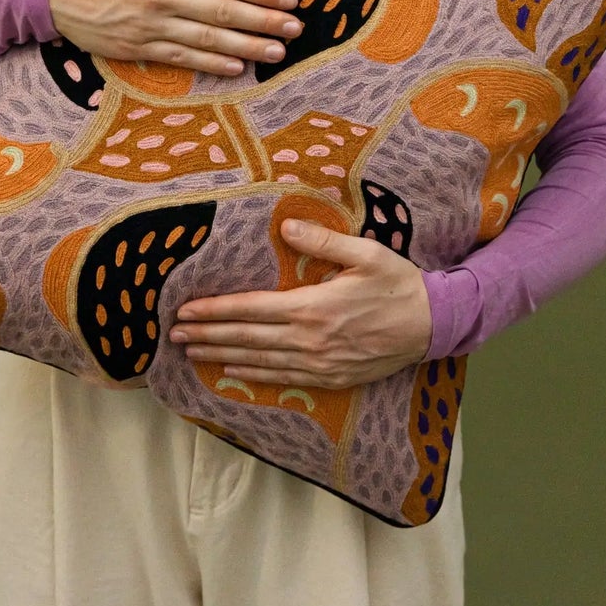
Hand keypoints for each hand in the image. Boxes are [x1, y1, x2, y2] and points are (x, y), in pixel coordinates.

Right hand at [42, 0, 304, 76]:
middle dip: (264, 22)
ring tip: (277, 52)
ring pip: (208, 40)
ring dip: (246, 47)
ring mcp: (150, 27)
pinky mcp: (136, 49)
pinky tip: (236, 67)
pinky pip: (181, 58)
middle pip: (224, 13)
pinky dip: (211, 63)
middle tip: (297, 29)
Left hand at [169, 218, 432, 387]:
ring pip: (259, 361)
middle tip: (173, 335)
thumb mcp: (365, 253)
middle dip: (207, 335)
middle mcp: (310, 340)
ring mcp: (320, 364)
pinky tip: (232, 371)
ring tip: (192, 351)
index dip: (215, 311)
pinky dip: (253, 375)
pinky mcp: (331, 378)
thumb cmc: (398, 284)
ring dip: (222, 355)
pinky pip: (283, 378)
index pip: (251, 309)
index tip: (186, 310)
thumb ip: (322, 242)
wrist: (432, 325)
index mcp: (313, 307)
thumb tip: (285, 227)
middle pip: (247, 339)